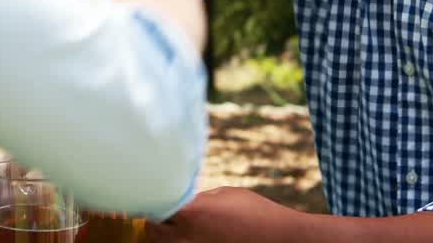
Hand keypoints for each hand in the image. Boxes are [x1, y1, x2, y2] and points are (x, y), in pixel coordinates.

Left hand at [144, 187, 285, 242]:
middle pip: (152, 230)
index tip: (154, 195)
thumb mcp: (224, 194)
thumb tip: (180, 197)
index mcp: (191, 212)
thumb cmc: (254, 212)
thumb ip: (198, 197)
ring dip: (165, 235)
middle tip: (162, 212)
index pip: (155, 205)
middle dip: (155, 220)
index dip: (153, 199)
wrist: (280, 238)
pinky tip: (190, 237)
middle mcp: (187, 237)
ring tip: (176, 227)